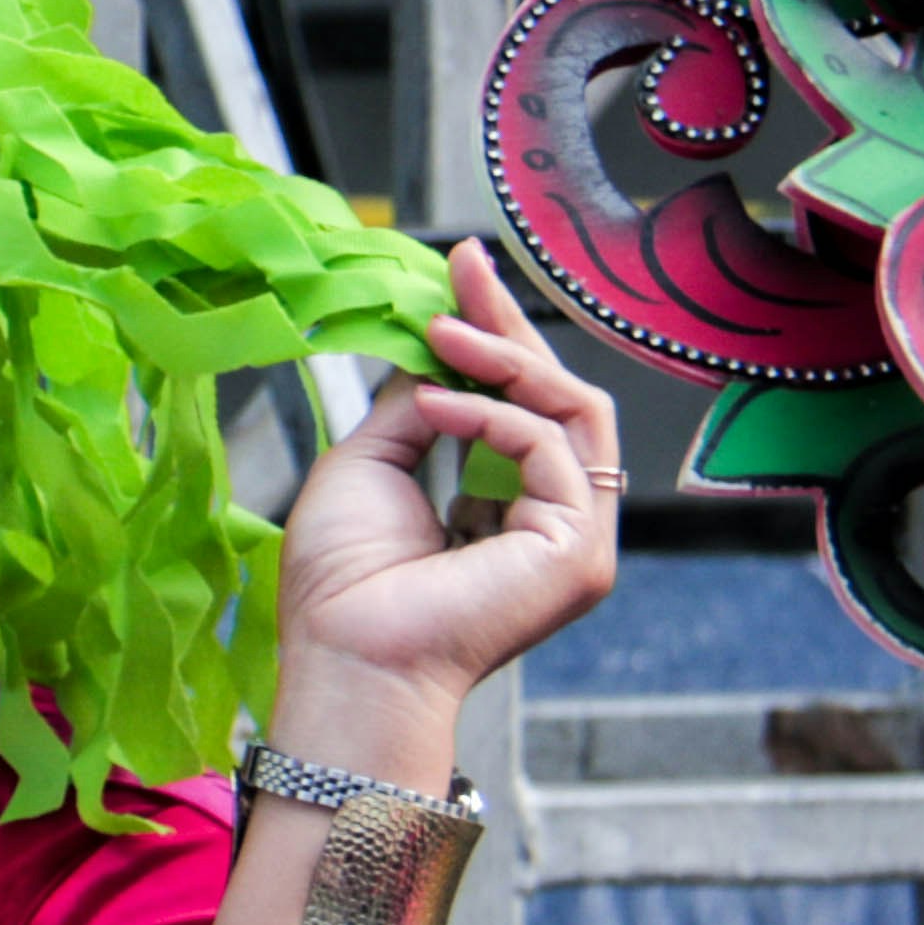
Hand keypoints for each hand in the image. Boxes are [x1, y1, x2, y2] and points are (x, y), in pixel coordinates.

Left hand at [278, 241, 621, 753]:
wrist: (344, 656)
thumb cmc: (341, 582)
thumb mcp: (371, 464)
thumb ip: (416, 406)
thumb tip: (436, 343)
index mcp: (509, 507)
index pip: (523, 404)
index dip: (495, 334)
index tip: (460, 268)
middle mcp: (557, 522)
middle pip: (559, 399)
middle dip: (508, 328)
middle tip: (461, 269)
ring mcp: (578, 540)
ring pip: (574, 412)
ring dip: (505, 358)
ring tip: (440, 331)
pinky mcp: (581, 551)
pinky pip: (552, 447)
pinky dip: (494, 414)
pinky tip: (437, 405)